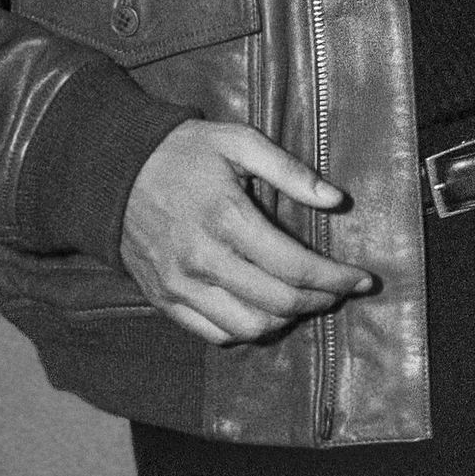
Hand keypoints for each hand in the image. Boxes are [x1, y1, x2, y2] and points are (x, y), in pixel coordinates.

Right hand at [120, 120, 377, 344]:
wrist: (110, 168)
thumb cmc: (183, 151)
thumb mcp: (239, 142)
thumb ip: (290, 171)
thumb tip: (337, 200)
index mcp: (227, 219)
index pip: (297, 267)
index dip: (337, 280)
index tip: (364, 281)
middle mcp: (204, 259)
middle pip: (279, 303)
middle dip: (321, 302)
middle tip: (340, 291)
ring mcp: (180, 284)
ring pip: (249, 327)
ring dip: (286, 320)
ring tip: (304, 301)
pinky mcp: (164, 298)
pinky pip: (214, 333)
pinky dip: (247, 330)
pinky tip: (264, 311)